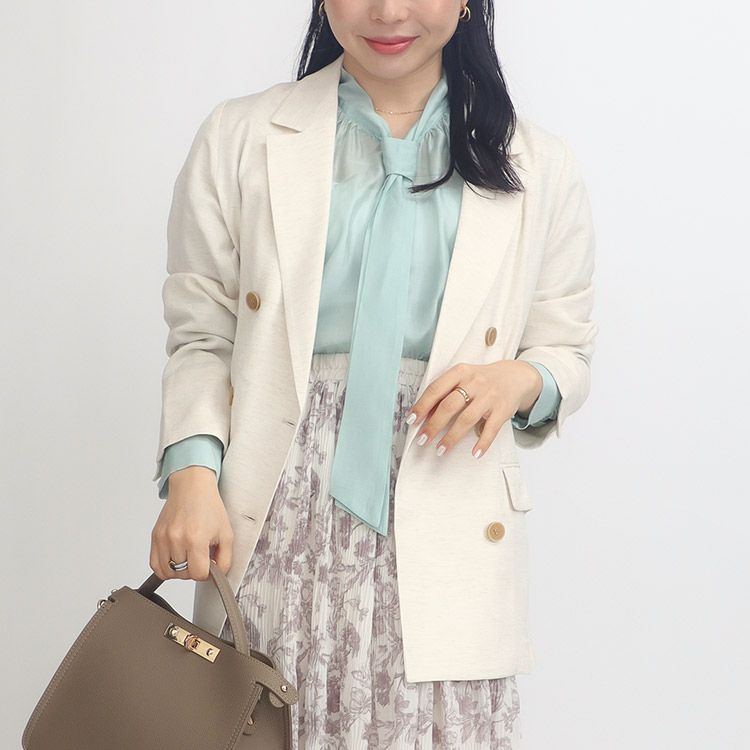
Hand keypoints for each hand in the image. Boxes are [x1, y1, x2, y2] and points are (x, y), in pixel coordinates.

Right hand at [149, 466, 233, 581]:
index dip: (206, 572)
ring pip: (167, 572)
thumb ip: (225, 559)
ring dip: (179, 570)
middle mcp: (177, 539)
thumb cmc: (209, 506)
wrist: (192, 486)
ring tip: (188, 557)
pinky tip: (175, 559)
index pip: (198, 574)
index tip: (209, 563)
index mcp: (196, 539)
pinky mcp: (155, 536)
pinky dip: (164, 568)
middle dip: (193, 569)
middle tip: (200, 557)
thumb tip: (217, 575)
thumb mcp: (226, 533)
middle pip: (182, 574)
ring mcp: (163, 538)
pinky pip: (154, 564)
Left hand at [405, 360, 542, 458]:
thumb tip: (424, 415)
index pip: (436, 389)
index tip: (411, 420)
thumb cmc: (482, 380)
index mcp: (460, 372)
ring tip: (440, 450)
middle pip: (449, 406)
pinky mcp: (502, 410)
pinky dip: (482, 443)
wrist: (515, 377)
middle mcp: (475, 382)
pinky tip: (474, 453)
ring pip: (467, 419)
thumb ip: (446, 392)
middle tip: (422, 439)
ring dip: (452, 437)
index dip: (422, 406)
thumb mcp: (463, 377)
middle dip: (433, 425)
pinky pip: (491, 429)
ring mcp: (490, 396)